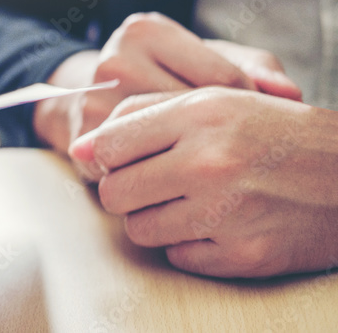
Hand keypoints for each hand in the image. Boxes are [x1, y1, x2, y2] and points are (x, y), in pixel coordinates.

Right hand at [33, 12, 300, 151]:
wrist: (86, 99)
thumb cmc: (161, 77)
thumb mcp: (204, 59)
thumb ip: (254, 68)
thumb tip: (290, 94)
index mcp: (146, 31)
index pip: (222, 78)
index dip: (245, 108)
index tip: (246, 124)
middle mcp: (115, 60)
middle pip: (193, 114)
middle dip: (219, 137)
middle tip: (233, 151)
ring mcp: (94, 100)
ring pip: (167, 146)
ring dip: (190, 162)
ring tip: (205, 165)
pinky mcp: (83, 140)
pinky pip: (139, 170)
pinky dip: (161, 178)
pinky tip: (174, 176)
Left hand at [69, 88, 337, 277]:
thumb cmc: (275, 133)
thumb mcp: (216, 101)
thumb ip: (143, 114)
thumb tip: (82, 146)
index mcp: (200, 115)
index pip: (109, 142)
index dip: (105, 154)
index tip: (120, 158)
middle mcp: (210, 163)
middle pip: (114, 191)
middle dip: (125, 189)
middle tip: (153, 182)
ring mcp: (226, 213)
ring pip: (139, 229)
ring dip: (154, 218)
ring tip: (187, 201)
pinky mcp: (242, 255)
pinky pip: (177, 256)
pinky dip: (189, 244)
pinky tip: (216, 223)